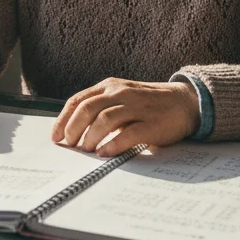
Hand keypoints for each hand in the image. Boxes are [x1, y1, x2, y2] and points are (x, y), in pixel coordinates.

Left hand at [51, 78, 200, 157]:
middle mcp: (120, 93)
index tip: (55, 136)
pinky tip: (105, 153)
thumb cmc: (147, 104)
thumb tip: (73, 131)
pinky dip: (114, 144)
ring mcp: (136, 106)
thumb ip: (100, 108)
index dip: (63, 119)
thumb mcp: (120, 98)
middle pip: (87, 109)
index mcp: (109, 87)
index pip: (78, 101)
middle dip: (73, 129)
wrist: (183, 102)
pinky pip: (129, 133)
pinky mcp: (152, 123)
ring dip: (91, 136)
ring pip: (105, 119)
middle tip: (68, 145)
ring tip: (85, 151)